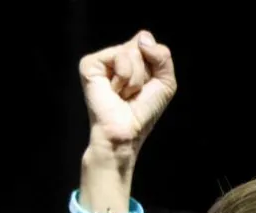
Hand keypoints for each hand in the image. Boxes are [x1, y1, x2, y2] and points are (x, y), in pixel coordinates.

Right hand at [78, 30, 176, 157]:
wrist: (126, 131)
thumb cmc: (143, 111)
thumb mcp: (165, 82)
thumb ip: (163, 56)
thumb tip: (142, 38)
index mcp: (131, 57)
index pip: (147, 40)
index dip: (155, 63)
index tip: (146, 86)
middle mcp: (115, 56)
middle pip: (141, 45)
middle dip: (144, 73)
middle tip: (133, 92)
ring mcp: (101, 59)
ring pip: (132, 52)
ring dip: (135, 79)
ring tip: (123, 94)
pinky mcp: (90, 64)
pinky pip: (120, 57)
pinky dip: (124, 77)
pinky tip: (114, 92)